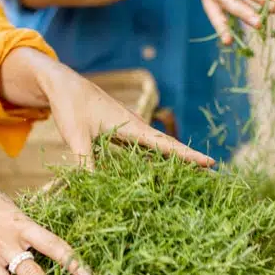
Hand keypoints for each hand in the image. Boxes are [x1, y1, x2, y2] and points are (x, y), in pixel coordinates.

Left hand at [0, 48, 213, 168]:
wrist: (61, 83)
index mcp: (131, 126)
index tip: (210, 163)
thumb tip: (94, 190)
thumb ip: (86, 164)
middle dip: (190, 159)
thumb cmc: (70, 106)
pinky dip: (155, 158)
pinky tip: (161, 169)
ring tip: (195, 173)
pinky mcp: (120, 132)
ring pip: (158, 148)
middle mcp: (135, 127)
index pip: (166, 145)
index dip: (188, 156)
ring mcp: (129, 129)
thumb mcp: (77, 137)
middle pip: (169, 147)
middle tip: (213, 173)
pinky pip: (143, 148)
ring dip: (175, 159)